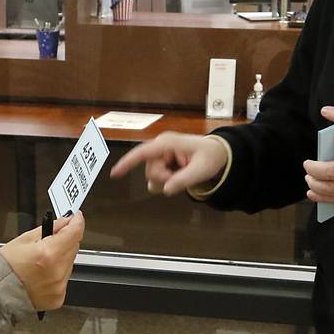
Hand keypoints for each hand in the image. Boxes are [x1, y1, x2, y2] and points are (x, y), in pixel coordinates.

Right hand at [0, 212, 85, 310]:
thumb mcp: (24, 239)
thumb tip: (64, 222)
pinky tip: (42, 273)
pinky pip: (64, 279)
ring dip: (62, 257)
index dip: (77, 222)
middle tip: (53, 238)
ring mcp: (59, 286)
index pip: (74, 233)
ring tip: (42, 260)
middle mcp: (57, 271)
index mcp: (48, 253)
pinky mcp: (58, 296)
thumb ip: (49, 229)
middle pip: (74, 247)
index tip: (76, 217)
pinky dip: (57, 273)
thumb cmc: (4, 267)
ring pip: (70, 264)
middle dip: (66, 240)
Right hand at [109, 132, 227, 196]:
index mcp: (167, 143)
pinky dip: (166, 181)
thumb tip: (166, 190)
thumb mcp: (202, 169)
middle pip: (150, 171)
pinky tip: (177, 177)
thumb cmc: (211, 156)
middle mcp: (160, 147)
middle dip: (164, 179)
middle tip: (184, 177)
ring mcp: (160, 154)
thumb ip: (184, 179)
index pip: (143, 153)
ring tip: (183, 175)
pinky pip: (156, 177)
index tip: (115, 174)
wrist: (217, 153)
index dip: (128, 163)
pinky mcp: (161, 161)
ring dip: (166, 181)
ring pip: (152, 176)